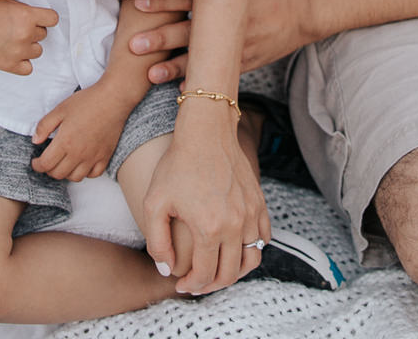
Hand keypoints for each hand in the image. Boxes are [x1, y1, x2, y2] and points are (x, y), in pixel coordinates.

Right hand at [0, 0, 57, 74]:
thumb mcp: (8, 3)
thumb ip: (26, 11)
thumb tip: (41, 19)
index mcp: (26, 16)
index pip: (53, 19)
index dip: (45, 18)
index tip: (37, 19)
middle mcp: (25, 34)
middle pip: (43, 35)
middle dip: (32, 31)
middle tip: (14, 29)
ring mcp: (18, 51)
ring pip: (37, 51)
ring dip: (28, 47)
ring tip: (11, 41)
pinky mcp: (9, 66)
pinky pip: (28, 68)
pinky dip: (22, 63)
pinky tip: (12, 55)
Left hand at [30, 84, 136, 180]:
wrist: (113, 99)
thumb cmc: (87, 102)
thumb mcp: (60, 109)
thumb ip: (44, 126)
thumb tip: (35, 140)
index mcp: (65, 142)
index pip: (46, 164)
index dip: (37, 165)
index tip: (36, 161)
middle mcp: (78, 154)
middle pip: (58, 174)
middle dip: (49, 170)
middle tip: (48, 161)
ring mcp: (93, 157)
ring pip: (75, 178)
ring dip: (66, 173)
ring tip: (64, 163)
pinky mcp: (105, 156)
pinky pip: (93, 174)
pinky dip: (85, 173)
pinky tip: (82, 163)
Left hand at [129, 0, 315, 82]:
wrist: (300, 11)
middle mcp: (227, 18)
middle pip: (188, 26)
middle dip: (159, 35)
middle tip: (133, 42)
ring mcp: (237, 41)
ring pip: (201, 56)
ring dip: (174, 65)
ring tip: (150, 73)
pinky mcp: (245, 60)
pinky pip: (221, 72)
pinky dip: (203, 80)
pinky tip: (184, 90)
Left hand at [143, 105, 269, 294]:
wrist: (206, 132)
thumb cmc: (176, 165)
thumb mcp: (154, 203)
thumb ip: (157, 242)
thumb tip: (167, 270)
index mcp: (209, 228)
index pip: (205, 274)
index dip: (191, 286)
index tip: (181, 284)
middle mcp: (235, 225)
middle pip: (230, 274)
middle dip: (211, 285)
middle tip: (197, 284)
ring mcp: (251, 214)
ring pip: (252, 259)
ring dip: (235, 272)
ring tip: (217, 271)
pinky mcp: (259, 203)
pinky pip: (263, 238)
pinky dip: (252, 250)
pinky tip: (234, 248)